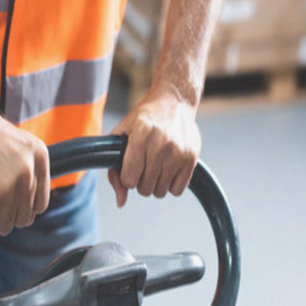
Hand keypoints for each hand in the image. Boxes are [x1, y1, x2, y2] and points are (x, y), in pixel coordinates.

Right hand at [0, 110, 49, 235]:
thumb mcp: (24, 146)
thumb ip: (34, 171)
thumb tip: (35, 207)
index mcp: (40, 160)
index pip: (40, 205)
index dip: (25, 210)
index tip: (14, 208)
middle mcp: (28, 174)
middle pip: (24, 217)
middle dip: (9, 216)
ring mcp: (9, 188)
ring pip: (7, 224)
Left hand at [108, 90, 200, 207]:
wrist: (173, 102)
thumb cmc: (143, 120)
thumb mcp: (122, 137)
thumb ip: (114, 170)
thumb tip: (121, 202)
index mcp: (140, 133)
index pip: (129, 179)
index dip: (127, 177)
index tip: (130, 167)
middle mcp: (161, 142)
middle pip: (144, 188)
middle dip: (140, 181)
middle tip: (144, 164)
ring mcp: (178, 151)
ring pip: (160, 192)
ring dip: (155, 183)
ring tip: (156, 164)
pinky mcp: (191, 158)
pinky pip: (177, 190)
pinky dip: (171, 184)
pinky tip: (169, 168)